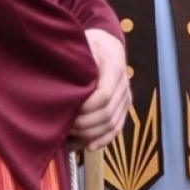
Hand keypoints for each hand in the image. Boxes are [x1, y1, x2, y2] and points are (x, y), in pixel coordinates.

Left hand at [70, 28, 129, 150]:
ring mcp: (126, 96)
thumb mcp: (82, 45)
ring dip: (90, 134)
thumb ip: (77, 61)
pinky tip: (88, 146)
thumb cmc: (90, 44)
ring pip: (112, 123)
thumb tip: (65, 80)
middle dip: (83, 125)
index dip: (84, 109)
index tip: (65, 111)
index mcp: (114, 68)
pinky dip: (104, 139)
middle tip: (63, 126)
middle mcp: (124, 84)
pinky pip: (118, 126)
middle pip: (107, 113)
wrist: (108, 44)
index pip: (102, 96)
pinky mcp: (124, 105)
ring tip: (70, 136)